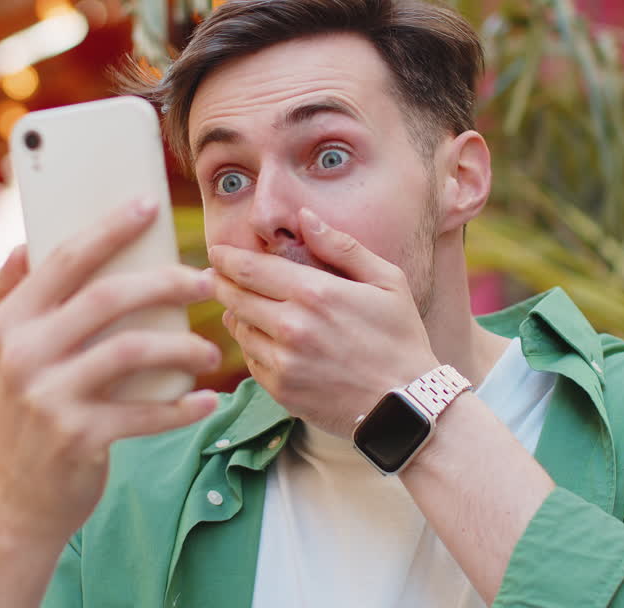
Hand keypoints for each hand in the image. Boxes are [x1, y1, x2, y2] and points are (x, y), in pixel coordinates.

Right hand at [0, 198, 219, 540]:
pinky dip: (182, 407)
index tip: (150, 204)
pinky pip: (144, 412)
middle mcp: (23, 354)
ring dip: (182, 347)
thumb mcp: (14, 355)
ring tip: (212, 351)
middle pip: (107, 298)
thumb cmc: (33, 413)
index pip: (66, 259)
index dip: (110, 228)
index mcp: (10, 322)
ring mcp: (48, 397)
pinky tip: (208, 400)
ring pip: (131, 351)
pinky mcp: (77, 437)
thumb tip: (23, 245)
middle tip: (207, 282)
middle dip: (166, 283)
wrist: (22, 500)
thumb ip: (17, 301)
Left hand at [210, 207, 438, 436]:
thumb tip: (305, 217)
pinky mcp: (281, 390)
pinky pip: (250, 360)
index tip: (216, 252)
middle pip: (234, 296)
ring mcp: (283, 361)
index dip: (226, 258)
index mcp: (314, 293)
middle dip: (220, 282)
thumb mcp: (387, 281)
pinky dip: (251, 346)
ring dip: (235, 314)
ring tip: (240, 306)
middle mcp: (291, 326)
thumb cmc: (400, 338)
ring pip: (239, 329)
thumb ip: (341, 246)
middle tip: (215, 275)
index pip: (249, 268)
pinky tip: (264, 340)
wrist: (408, 406)